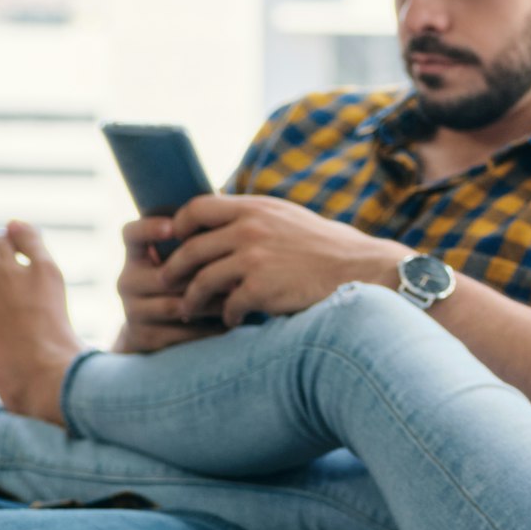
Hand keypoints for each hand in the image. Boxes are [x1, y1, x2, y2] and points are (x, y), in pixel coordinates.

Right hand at [114, 217, 224, 352]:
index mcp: (137, 254)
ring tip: (238, 297)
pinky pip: (179, 333)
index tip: (173, 227)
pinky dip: (207, 329)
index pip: (131, 233)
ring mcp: (133, 310)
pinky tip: (229, 324)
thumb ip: (198, 238)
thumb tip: (229, 211)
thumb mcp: (188, 259)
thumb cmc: (188, 282)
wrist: (164, 330)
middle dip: (201, 275)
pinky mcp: (143, 337)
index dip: (148, 229)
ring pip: (175, 305)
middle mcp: (128, 280)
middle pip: (164, 275)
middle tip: (235, 272)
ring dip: (210, 302)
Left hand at [161, 195, 403, 326]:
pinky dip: (226, 317)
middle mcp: (250, 229)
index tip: (176, 241)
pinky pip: (228, 307)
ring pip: (202, 281)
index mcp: (256, 208)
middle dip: (174, 269)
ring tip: (189, 309)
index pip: (197, 208)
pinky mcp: (262, 289)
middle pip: (191, 248)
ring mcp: (254, 260)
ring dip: (192, 299)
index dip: (179, 226)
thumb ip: (258, 218)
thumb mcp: (291, 218)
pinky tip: (233, 321)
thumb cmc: (331, 248)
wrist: (363, 270)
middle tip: (167, 282)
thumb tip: (228, 222)